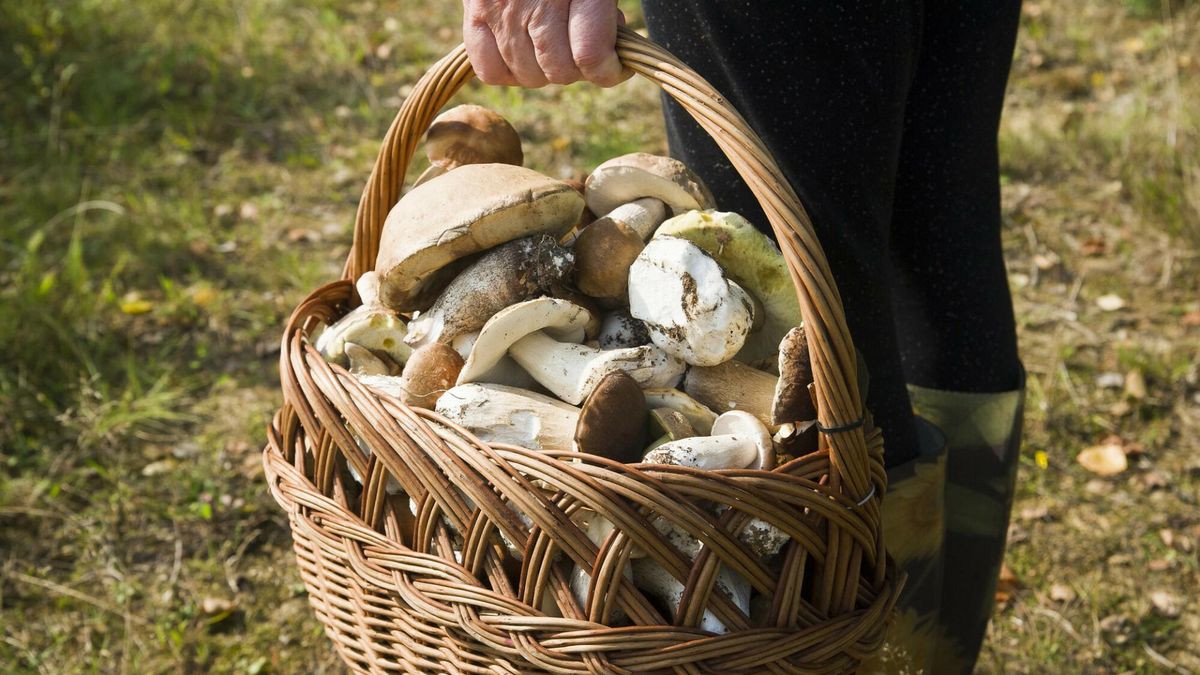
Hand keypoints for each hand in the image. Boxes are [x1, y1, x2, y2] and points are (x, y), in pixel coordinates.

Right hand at [462, 0, 628, 87]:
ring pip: (528, 75)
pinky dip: (510, 72)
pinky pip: (491, 69)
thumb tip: (611, 47)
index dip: (609, 71)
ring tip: (555, 44)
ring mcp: (502, 8)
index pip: (590, 55)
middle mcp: (536, 0)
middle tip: (582, 45)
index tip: (616, 64)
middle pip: (559, 71)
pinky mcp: (476, 11)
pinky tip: (526, 56)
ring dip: (547, 71)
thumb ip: (604, 7)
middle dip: (578, 69)